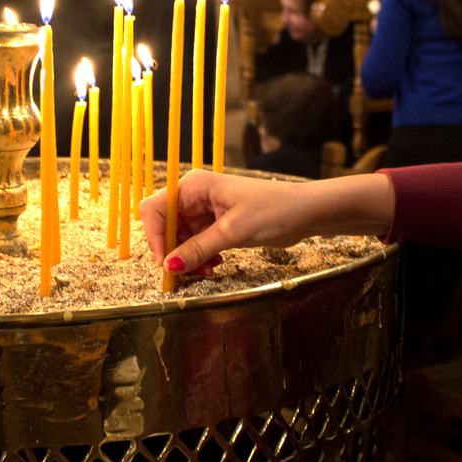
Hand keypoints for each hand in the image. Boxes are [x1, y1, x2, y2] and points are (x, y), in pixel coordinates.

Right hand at [138, 169, 394, 274]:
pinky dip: (201, 256)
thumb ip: (198, 249)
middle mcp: (195, 195)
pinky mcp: (216, 223)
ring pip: (180, 238)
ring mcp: (205, 209)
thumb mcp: (232, 232)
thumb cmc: (273, 211)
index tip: (166, 265)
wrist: (307, 212)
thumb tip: (169, 267)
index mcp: (194, 186)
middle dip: (174, 252)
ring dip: (189, 258)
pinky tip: (215, 265)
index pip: (154, 209)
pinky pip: (196, 242)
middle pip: (165, 226)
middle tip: (188, 275)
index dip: (154, 237)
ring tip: (208, 272)